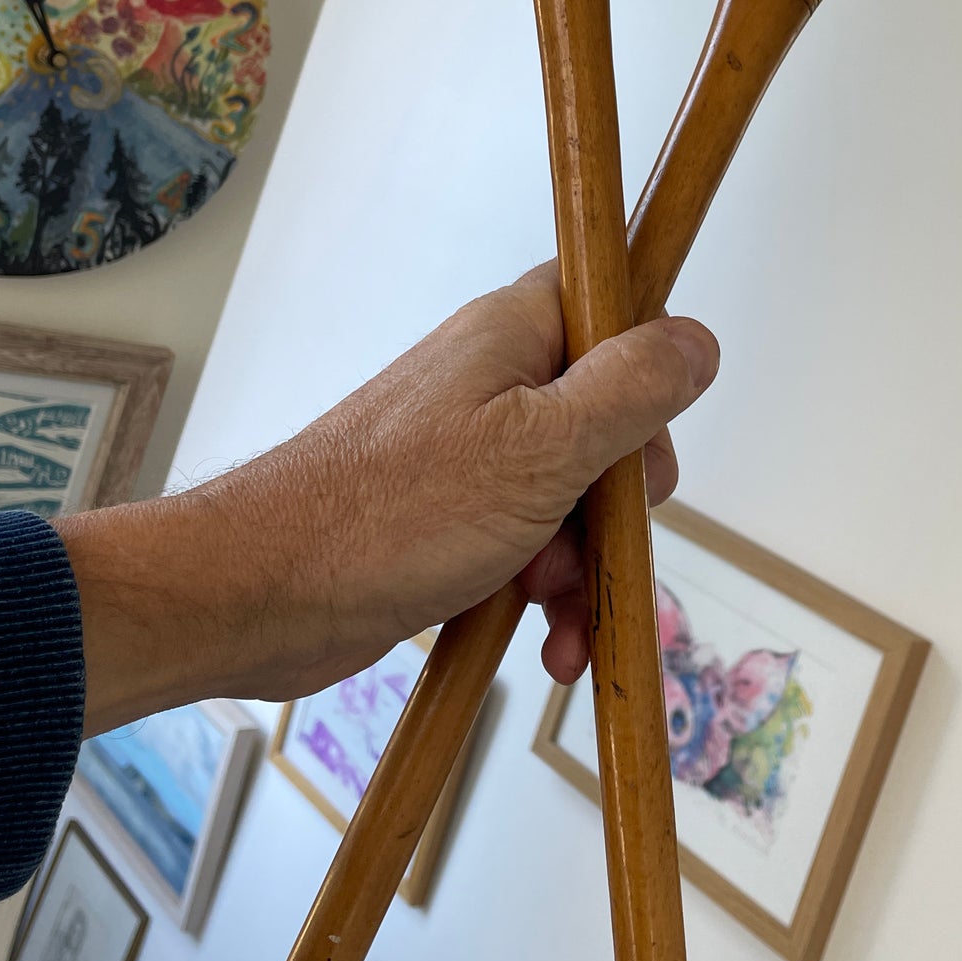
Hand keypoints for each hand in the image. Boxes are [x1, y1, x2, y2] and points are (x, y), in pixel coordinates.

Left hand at [63, 265, 718, 732]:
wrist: (263, 594)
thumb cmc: (393, 513)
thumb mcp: (543, 449)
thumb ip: (631, 390)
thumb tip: (698, 338)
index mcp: (516, 334)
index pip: (618, 314)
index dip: (650, 379)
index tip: (643, 444)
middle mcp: (496, 381)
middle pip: (611, 424)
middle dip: (619, 504)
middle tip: (594, 545)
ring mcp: (471, 452)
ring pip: (575, 498)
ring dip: (586, 568)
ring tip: (559, 620)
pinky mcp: (450, 517)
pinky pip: (530, 546)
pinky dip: (547, 596)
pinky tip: (550, 646)